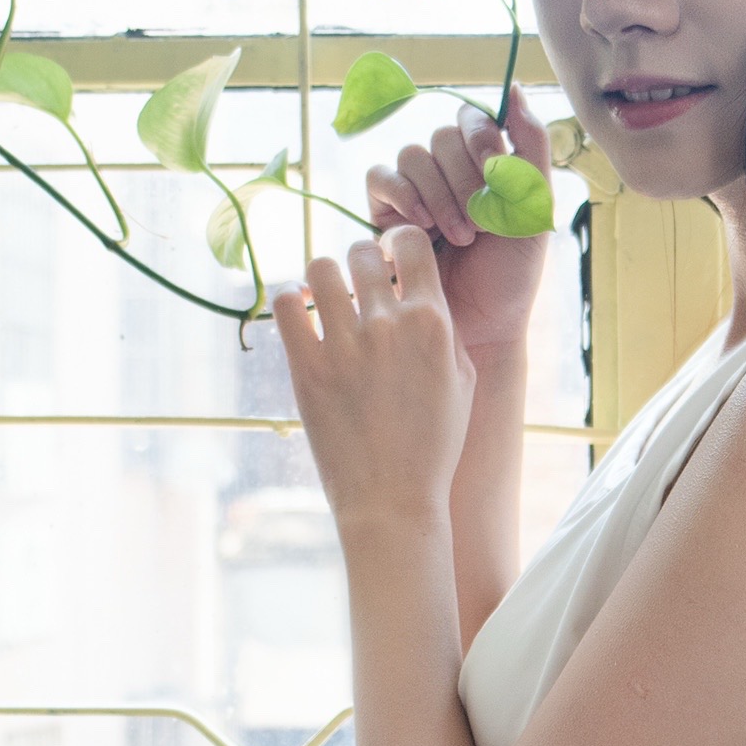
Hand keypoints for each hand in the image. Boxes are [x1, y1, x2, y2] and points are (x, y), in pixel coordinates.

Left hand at [273, 226, 473, 534]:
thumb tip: (421, 287)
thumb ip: (445, 327)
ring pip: (320, 267)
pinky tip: (298, 315)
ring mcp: (345, 346)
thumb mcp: (462, 382)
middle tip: (357, 287)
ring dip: (323, 278)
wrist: (393, 501)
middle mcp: (389, 326)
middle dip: (360, 263)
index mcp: (433, 323)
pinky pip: (283, 304)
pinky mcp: (307, 368)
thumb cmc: (433, 445)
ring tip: (325, 300)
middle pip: (361, 251)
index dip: (396, 245)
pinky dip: (287, 300)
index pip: (409, 243)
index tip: (390, 263)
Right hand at [364, 86, 552, 358]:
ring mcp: (414, 190)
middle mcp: (448, 171)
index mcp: (485, 164)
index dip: (482, 138)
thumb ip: (532, 147)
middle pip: (442, 136)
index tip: (498, 175)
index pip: (472, 118)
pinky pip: (380, 177)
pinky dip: (402, 193)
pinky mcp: (384, 213)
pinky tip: (420, 225)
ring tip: (460, 237)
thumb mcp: (535, 209)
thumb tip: (514, 88)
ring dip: (439, 195)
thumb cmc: (512, 274)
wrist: (481, 326)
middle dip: (466, 180)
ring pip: (413, 155)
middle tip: (482, 225)